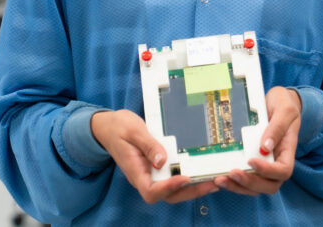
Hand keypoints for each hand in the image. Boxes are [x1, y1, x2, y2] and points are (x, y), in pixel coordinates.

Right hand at [90, 109, 217, 203]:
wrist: (109, 126)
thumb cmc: (119, 127)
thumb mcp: (133, 131)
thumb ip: (148, 145)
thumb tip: (162, 160)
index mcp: (135, 171)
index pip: (151, 191)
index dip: (168, 189)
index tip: (184, 178)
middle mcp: (144, 177)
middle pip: (167, 195)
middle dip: (190, 192)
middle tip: (211, 183)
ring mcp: (151, 174)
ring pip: (172, 190)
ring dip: (193, 188)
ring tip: (213, 181)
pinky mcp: (157, 168)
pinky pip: (173, 177)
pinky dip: (189, 178)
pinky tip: (202, 172)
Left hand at [214, 86, 300, 195]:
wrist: (276, 101)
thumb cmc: (283, 105)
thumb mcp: (284, 110)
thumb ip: (277, 127)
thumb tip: (265, 147)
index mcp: (287, 151)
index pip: (283, 171)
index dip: (268, 171)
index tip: (251, 160)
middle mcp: (276, 162)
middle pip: (269, 185)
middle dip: (250, 183)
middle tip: (232, 173)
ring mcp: (264, 164)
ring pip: (255, 187)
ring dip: (238, 187)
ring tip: (221, 179)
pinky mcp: (252, 163)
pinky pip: (245, 180)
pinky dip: (232, 182)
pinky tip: (220, 176)